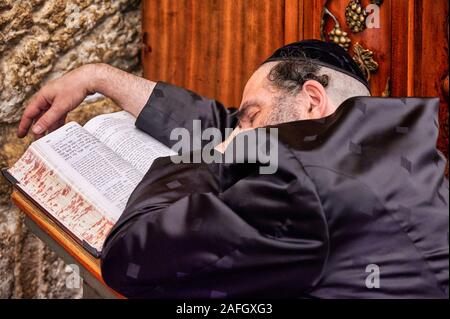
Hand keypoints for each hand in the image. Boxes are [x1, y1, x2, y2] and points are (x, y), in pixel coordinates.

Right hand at [17, 63, 155, 138]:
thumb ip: (48, 119)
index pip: (29, 113)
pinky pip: (58, 113)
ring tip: (49, 138)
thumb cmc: (74, 89)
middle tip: (37, 140)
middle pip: (39, 115)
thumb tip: (36, 129)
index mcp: (42, 96)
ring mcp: (56, 98)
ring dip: (49, 125)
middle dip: (38, 127)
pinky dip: (58, 121)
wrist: (89, 78)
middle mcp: (47, 97)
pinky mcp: (65, 100)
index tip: (21, 135)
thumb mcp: (60, 107)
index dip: (24, 125)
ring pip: (50, 115)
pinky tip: (59, 129)